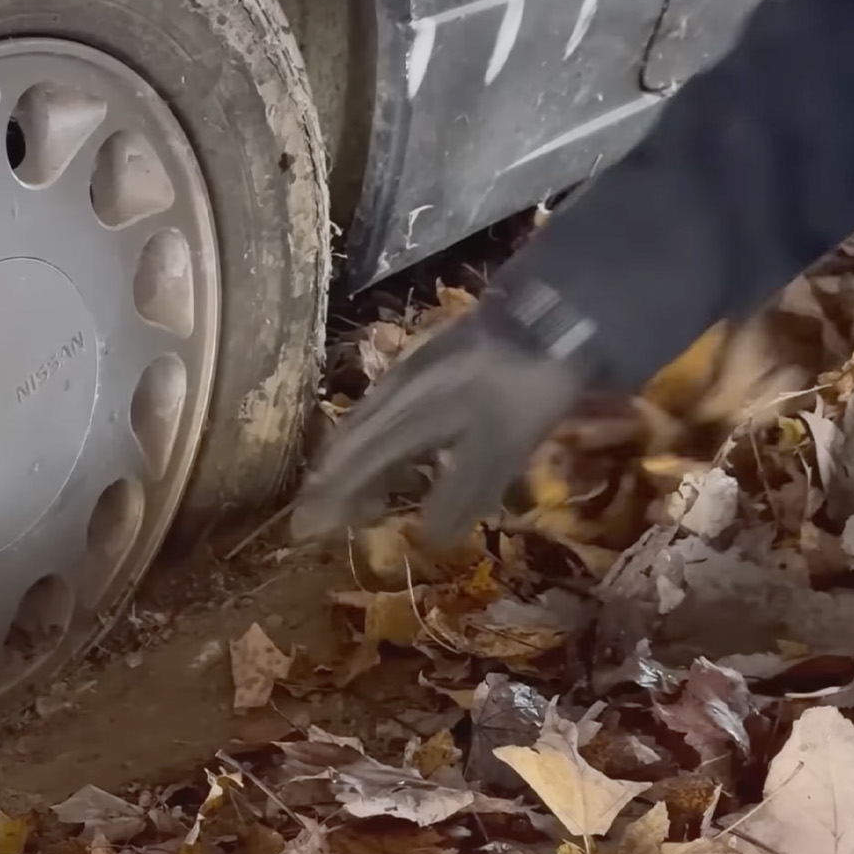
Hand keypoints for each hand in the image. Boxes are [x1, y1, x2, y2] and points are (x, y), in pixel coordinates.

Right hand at [293, 303, 589, 542]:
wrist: (546, 316)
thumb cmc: (521, 390)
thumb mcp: (500, 451)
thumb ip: (460, 494)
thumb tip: (428, 538)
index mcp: (408, 419)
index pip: (356, 465)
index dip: (332, 498)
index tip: (307, 528)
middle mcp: (394, 394)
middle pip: (349, 442)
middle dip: (329, 481)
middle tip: (314, 513)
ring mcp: (405, 373)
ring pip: (361, 423)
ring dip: (346, 459)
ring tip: (341, 485)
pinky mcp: (421, 361)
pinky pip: (377, 408)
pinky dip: (368, 437)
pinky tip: (381, 444)